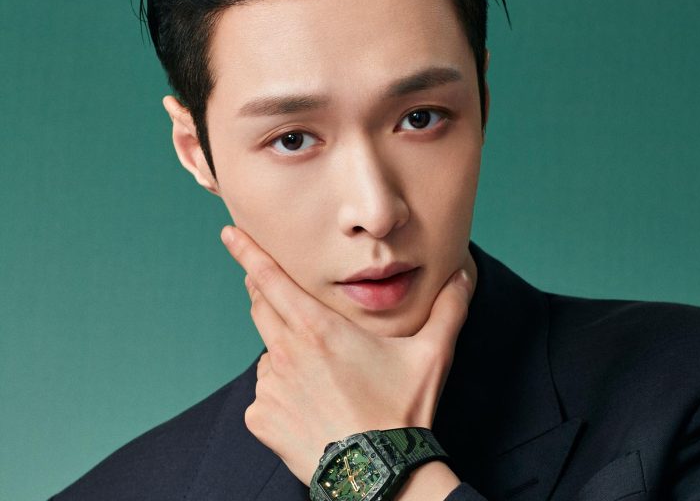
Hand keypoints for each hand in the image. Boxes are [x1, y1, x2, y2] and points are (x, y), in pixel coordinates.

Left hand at [221, 225, 474, 484]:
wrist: (379, 473)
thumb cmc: (402, 411)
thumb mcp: (432, 354)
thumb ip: (448, 308)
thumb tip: (463, 273)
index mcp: (318, 328)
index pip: (269, 278)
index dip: (247, 251)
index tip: (229, 233)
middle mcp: (286, 352)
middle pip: (261, 308)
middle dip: (265, 294)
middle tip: (284, 298)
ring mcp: (270, 387)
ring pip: (269, 354)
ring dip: (285, 352)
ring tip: (322, 377)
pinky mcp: (261, 418)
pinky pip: (265, 392)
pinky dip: (282, 392)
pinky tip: (311, 407)